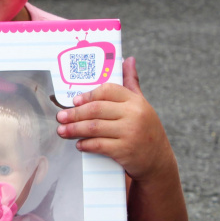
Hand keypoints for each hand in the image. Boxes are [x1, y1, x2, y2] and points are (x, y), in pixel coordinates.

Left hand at [55, 56, 174, 181]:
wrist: (158, 161)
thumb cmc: (146, 130)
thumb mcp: (142, 105)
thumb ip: (132, 82)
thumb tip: (127, 59)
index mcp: (135, 101)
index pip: (107, 90)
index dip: (88, 95)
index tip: (74, 101)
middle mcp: (134, 115)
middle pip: (96, 109)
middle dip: (75, 114)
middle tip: (61, 117)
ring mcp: (130, 133)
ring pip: (94, 127)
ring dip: (75, 129)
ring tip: (62, 131)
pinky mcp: (125, 151)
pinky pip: (99, 145)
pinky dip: (86, 144)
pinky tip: (79, 144)